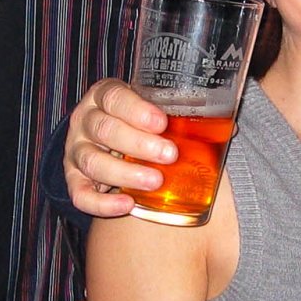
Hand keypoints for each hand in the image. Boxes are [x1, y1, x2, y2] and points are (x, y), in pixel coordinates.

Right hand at [63, 78, 171, 218]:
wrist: (109, 140)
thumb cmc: (138, 122)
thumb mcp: (151, 108)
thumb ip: (179, 114)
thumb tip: (227, 129)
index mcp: (103, 96)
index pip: (114, 97)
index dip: (136, 110)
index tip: (162, 123)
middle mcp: (84, 121)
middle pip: (104, 129)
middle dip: (138, 143)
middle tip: (170, 155)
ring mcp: (75, 151)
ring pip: (92, 162)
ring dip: (125, 173)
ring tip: (156, 182)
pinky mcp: (73, 180)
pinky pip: (80, 195)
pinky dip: (102, 203)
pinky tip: (127, 205)